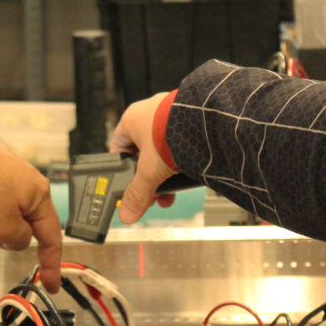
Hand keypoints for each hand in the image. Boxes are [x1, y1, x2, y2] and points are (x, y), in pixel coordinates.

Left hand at [0, 82, 62, 292]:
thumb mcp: (2, 230)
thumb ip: (19, 241)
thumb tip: (19, 239)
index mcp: (39, 193)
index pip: (52, 236)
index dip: (52, 264)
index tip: (52, 282)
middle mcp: (27, 176)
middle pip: (28, 220)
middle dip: (11, 236)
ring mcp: (7, 167)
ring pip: (7, 208)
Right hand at [110, 92, 178, 223]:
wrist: (206, 121)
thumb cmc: (172, 134)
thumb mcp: (150, 171)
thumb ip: (137, 194)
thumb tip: (127, 213)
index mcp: (131, 119)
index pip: (118, 148)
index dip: (122, 171)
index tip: (129, 187)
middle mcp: (149, 113)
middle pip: (143, 154)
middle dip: (149, 178)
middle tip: (154, 194)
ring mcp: (170, 113)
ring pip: (162, 150)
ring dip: (166, 172)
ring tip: (173, 190)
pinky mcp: (189, 118)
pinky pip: (179, 143)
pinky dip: (181, 159)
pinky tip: (186, 173)